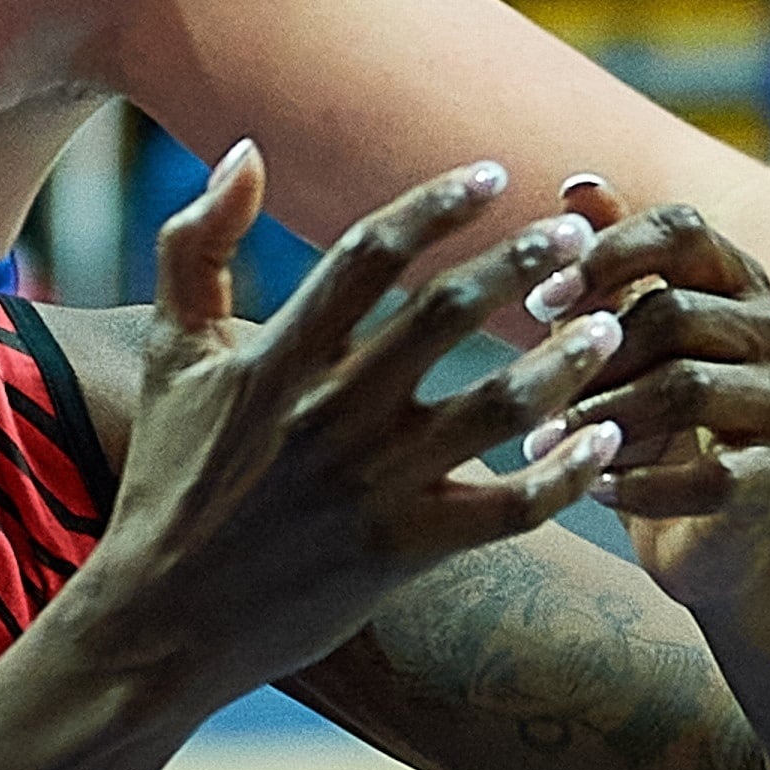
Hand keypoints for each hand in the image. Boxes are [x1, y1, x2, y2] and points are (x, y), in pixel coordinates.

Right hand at [88, 142, 627, 711]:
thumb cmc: (168, 472)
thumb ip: (196, 242)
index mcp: (276, 358)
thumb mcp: (167, 349)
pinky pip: (507, 511)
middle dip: (518, 262)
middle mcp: (330, 416)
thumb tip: (247, 150)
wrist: (160, 619)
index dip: (435, 206)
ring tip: (609, 325)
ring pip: (494, 410)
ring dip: (560, 361)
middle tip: (579, 233)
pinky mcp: (401, 554)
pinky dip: (563, 474)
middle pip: (442, 317)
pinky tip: (603, 440)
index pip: (368, 256)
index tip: (492, 173)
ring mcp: (370, 488)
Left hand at [515, 177, 769, 608]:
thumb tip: (577, 185)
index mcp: (737, 278)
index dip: (605, 253)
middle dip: (590, 354)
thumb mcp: (606, 338)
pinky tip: (589, 488)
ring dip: (603, 417)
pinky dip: (635, 483)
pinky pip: (705, 473)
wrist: (691, 535)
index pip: (682, 228)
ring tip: (545, 442)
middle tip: (527, 393)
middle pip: (675, 310)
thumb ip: (600, 265)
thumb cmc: (636, 417)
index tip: (536, 296)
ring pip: (688, 386)